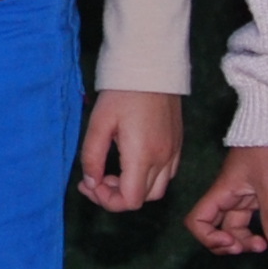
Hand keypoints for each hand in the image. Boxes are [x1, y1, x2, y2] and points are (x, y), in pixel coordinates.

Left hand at [76, 91, 181, 211]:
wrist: (151, 67)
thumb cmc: (122, 92)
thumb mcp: (98, 123)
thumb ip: (92, 157)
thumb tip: (91, 183)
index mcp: (142, 156)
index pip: (130, 200)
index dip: (107, 201)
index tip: (89, 183)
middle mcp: (163, 159)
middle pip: (142, 199)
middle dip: (115, 195)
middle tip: (96, 177)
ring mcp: (174, 152)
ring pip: (156, 190)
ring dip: (133, 189)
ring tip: (113, 172)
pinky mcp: (178, 144)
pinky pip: (166, 175)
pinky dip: (147, 179)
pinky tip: (131, 162)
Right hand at [184, 142, 267, 253]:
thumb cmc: (266, 146)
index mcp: (222, 193)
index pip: (198, 221)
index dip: (208, 237)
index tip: (231, 241)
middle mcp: (231, 198)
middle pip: (223, 231)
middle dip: (238, 244)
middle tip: (259, 246)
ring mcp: (248, 197)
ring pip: (245, 228)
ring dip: (259, 239)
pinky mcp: (264, 195)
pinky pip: (267, 219)